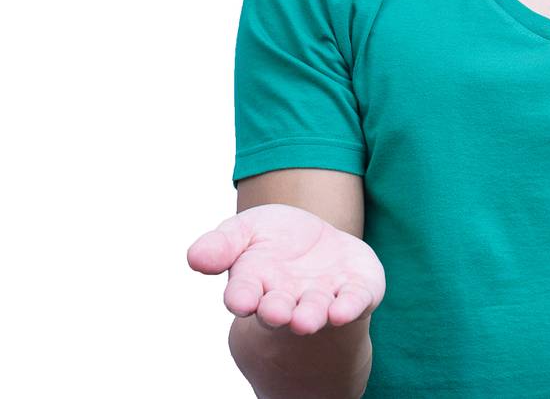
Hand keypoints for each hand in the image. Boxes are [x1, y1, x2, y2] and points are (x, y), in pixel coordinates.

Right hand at [187, 204, 385, 334]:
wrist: (319, 243)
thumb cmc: (274, 238)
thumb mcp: (244, 230)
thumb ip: (221, 244)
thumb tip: (194, 258)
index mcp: (255, 284)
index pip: (243, 294)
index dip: (241, 297)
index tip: (239, 300)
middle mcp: (287, 298)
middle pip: (278, 309)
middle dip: (276, 311)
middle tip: (275, 312)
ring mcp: (322, 297)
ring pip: (315, 310)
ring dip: (310, 315)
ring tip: (305, 320)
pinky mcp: (355, 291)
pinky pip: (354, 301)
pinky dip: (349, 307)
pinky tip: (342, 311)